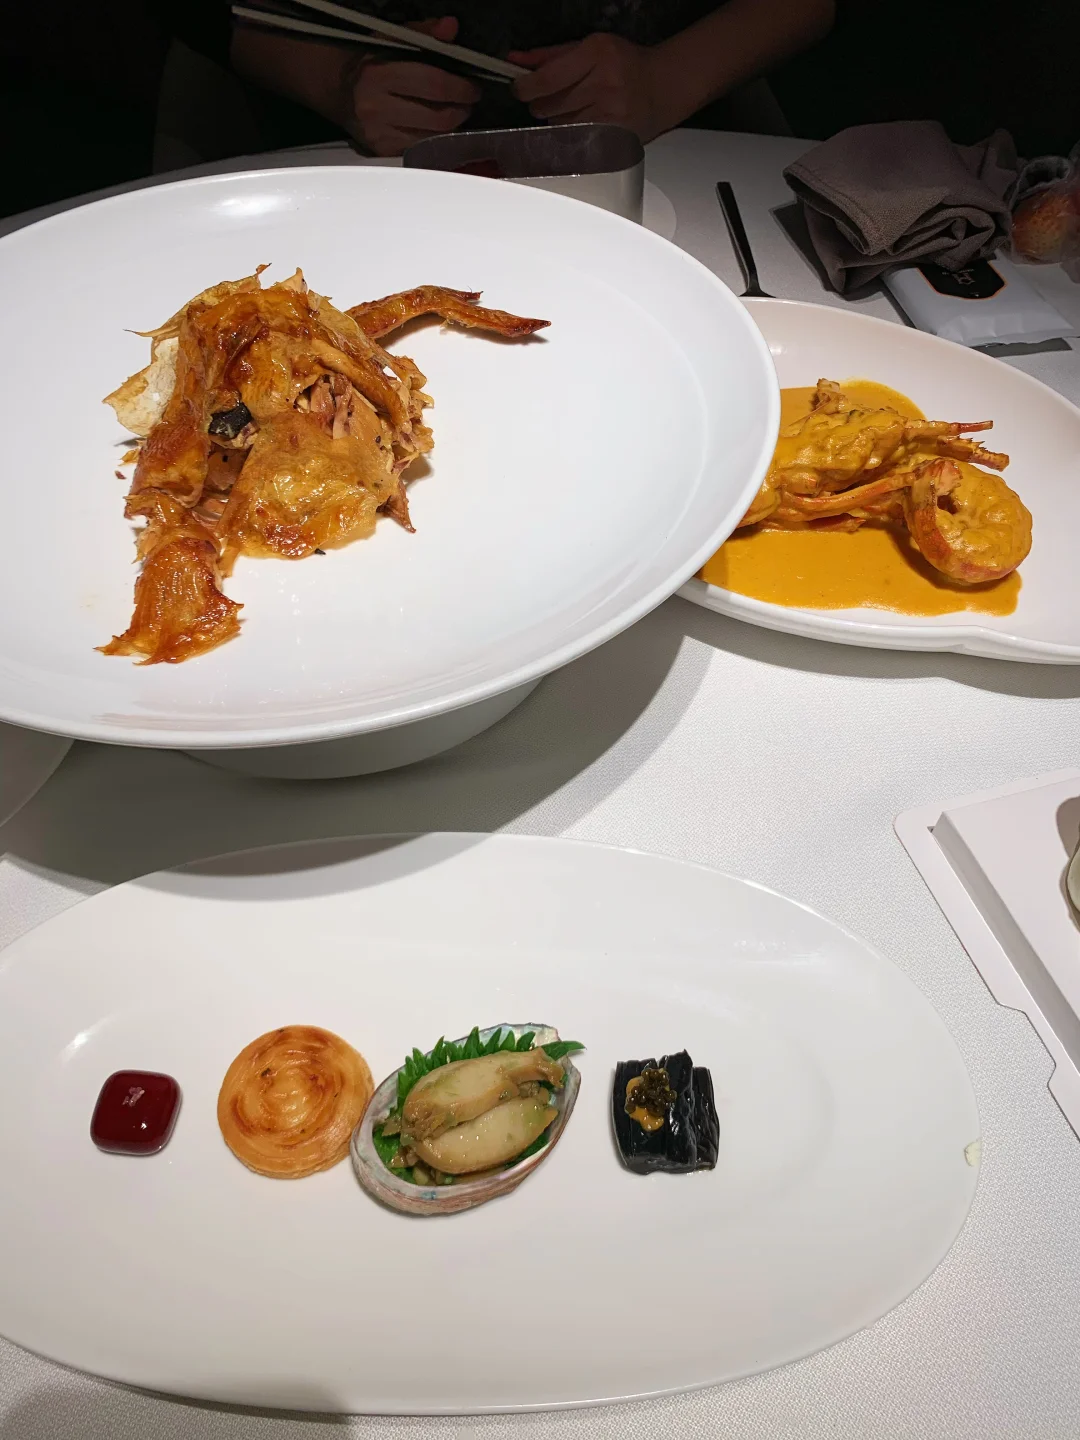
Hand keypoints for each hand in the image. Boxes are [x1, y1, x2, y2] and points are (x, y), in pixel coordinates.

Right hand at [342, 17, 479, 155]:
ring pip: (433, 137)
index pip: (433, 84)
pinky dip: (435, 139)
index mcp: (379, 74)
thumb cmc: (372, 65)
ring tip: (456, 112)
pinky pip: (421, 149)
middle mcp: (376, 106)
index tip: (473, 87)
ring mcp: (379, 133)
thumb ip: (424, 33)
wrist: (342, 93)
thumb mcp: (393, 40)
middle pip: (438, 117)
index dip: (460, 88)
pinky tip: (438, 127)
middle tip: (468, 102)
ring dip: (452, 127)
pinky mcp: (382, 150)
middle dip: (461, 109)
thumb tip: (449, 28)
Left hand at [509, 33, 670, 142]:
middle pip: (550, 104)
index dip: (526, 87)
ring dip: (557, 119)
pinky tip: (581, 123)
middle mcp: (605, 83)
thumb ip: (551, 55)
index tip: (519, 88)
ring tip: (575, 108)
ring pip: (560, 125)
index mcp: (598, 53)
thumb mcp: (589, 47)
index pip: (548, 78)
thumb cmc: (625, 64)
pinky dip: (571, 134)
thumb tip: (516, 60)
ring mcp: (611, 113)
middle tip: (548, 98)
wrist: (662, 87)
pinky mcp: (614, 137)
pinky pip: (575, 140)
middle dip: (541, 103)